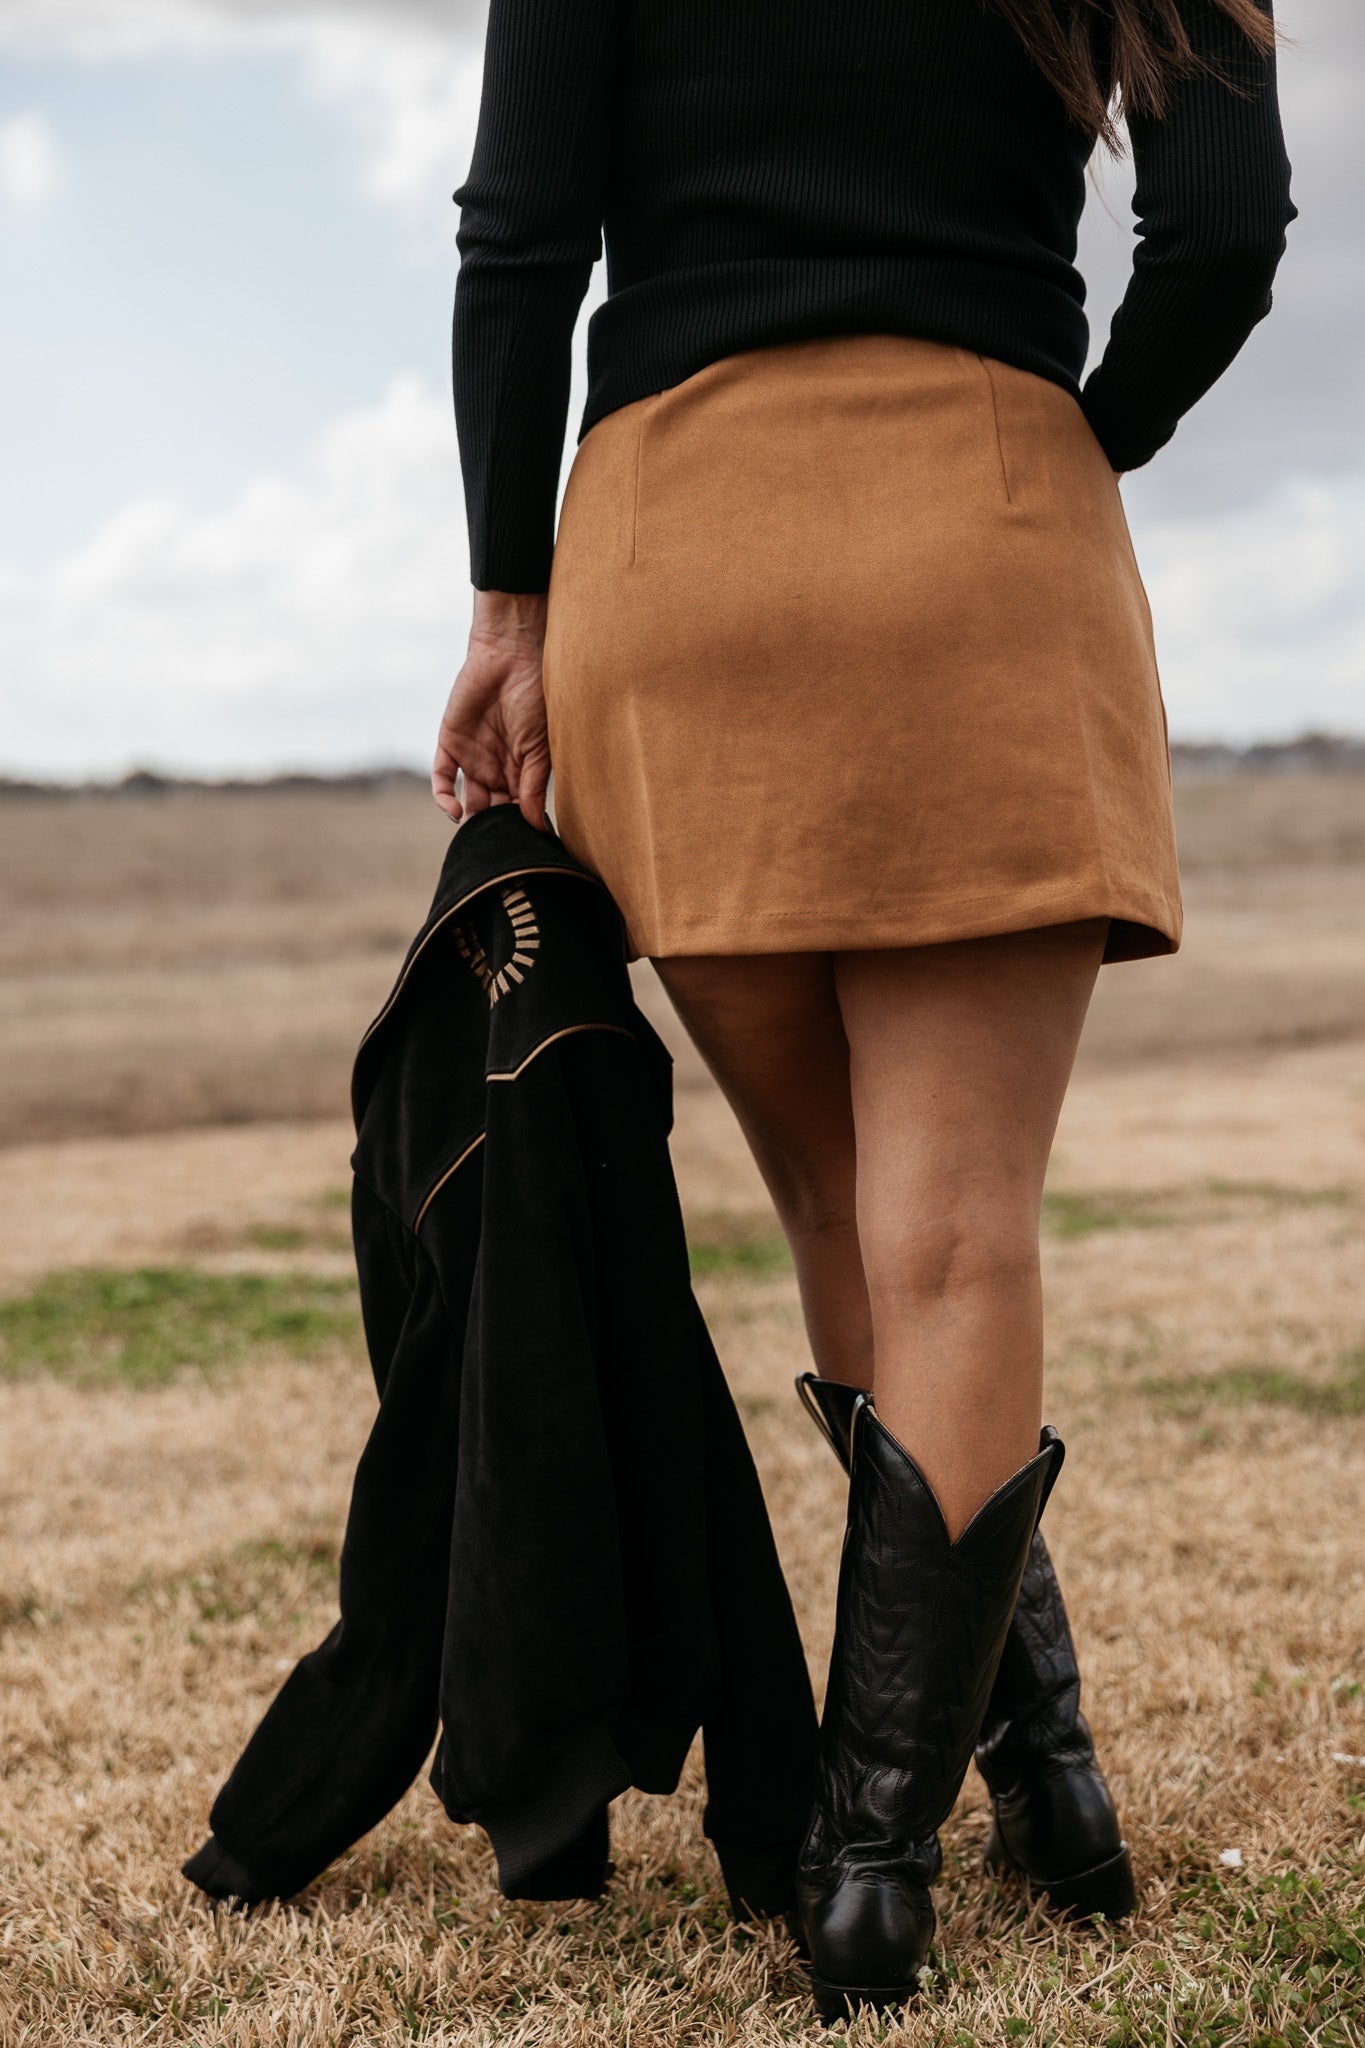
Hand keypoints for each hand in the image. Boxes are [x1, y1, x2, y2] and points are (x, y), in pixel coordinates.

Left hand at [433, 590, 550, 829]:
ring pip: (468, 800)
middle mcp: (497, 767)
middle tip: (497, 845)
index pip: (518, 809)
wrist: (510, 656)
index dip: (519, 828)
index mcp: (523, 770)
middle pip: (492, 810)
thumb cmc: (535, 697)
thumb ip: (534, 787)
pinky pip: (442, 779)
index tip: (523, 847)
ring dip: (471, 820)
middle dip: (494, 828)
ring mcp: (472, 758)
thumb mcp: (539, 749)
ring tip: (478, 834)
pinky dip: (445, 799)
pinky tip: (456, 812)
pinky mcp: (449, 745)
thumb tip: (536, 827)